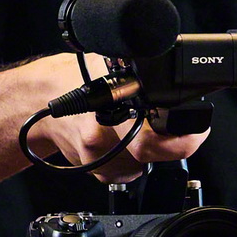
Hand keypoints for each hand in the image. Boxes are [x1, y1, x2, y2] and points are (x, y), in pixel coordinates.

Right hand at [30, 54, 208, 180]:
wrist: (41, 97)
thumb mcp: (116, 64)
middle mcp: (100, 130)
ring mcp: (95, 153)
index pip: (155, 136)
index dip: (183, 138)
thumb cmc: (78, 77)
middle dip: (164, 143)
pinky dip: (127, 159)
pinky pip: (124, 172)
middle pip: (149, 152)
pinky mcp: (92, 168)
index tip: (195, 131)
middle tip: (167, 127)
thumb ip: (146, 77)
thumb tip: (183, 83)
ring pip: (139, 164)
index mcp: (111, 101)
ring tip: (128, 124)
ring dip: (144, 150)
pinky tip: (116, 138)